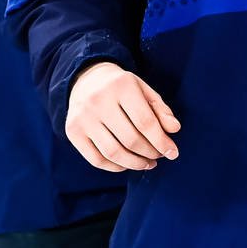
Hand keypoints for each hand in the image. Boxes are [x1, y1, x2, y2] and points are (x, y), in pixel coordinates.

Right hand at [64, 62, 180, 172]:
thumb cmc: (121, 88)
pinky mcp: (72, 131)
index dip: (161, 141)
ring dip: (135, 164)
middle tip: (158, 156)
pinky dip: (115, 167)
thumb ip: (160, 109)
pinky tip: (127, 164)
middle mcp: (98, 100)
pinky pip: (97, 160)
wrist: (86, 80)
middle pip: (130, 139)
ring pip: (113, 153)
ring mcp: (82, 117)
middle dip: (150, 153)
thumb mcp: (143, 90)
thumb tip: (174, 129)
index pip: (145, 122)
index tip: (172, 152)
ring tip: (147, 163)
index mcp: (121, 85)